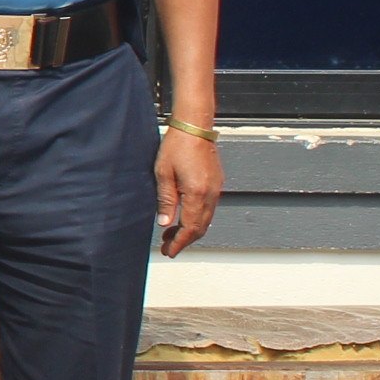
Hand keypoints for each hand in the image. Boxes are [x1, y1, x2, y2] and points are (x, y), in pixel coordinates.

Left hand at [155, 125, 221, 256]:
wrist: (194, 127)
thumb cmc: (177, 146)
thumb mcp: (163, 174)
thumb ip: (166, 200)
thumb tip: (165, 224)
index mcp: (197, 192)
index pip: (190, 227)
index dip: (180, 243)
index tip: (169, 252)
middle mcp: (211, 194)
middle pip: (201, 227)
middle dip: (184, 240)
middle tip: (168, 248)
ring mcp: (216, 189)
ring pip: (206, 219)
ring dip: (190, 230)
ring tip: (171, 234)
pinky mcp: (217, 184)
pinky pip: (209, 208)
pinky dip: (197, 218)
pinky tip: (183, 217)